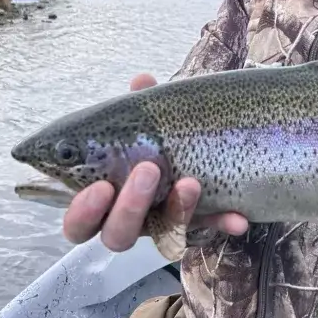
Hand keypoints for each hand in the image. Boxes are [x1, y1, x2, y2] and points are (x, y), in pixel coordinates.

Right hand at [63, 73, 249, 251]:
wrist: (192, 142)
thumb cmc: (149, 136)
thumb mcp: (143, 120)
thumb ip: (139, 106)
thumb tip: (142, 81)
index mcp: (103, 200)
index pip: (79, 222)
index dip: (84, 212)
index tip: (101, 187)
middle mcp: (128, 219)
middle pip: (116, 235)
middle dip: (130, 208)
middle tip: (149, 171)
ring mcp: (163, 224)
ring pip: (161, 236)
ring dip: (176, 211)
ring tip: (191, 182)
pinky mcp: (196, 223)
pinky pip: (209, 227)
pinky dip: (222, 220)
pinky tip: (239, 218)